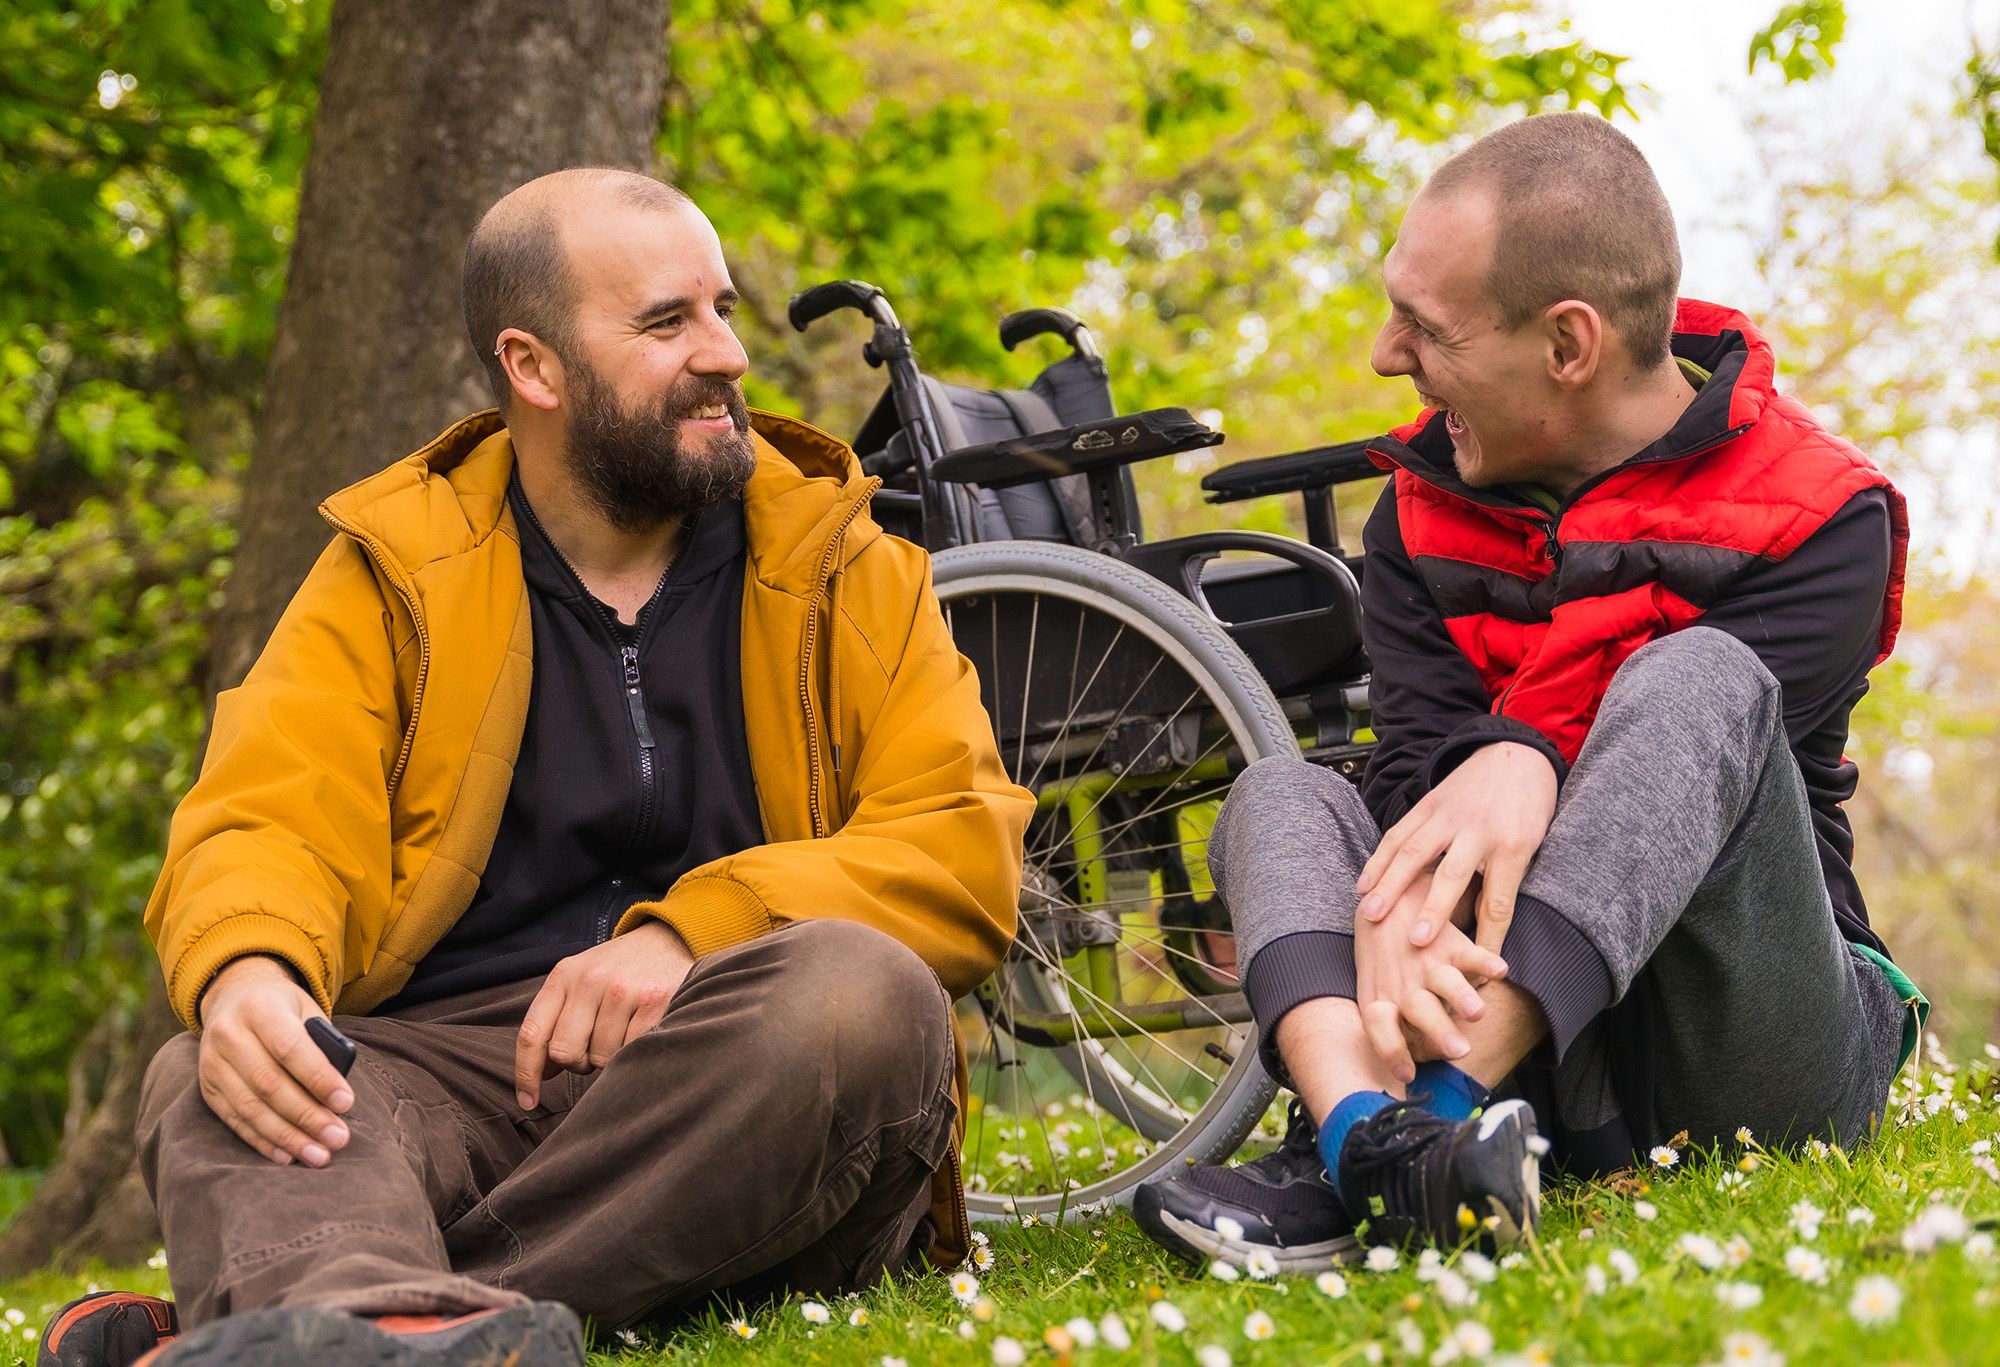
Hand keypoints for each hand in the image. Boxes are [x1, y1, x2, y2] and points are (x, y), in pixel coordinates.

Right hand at [196, 955, 353, 1166]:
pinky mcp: (206, 1088)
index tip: (346, 1103)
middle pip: (269, 1084)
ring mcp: (212, 1063)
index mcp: (258, 1007)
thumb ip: (322, 1044)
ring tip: (318, 1155)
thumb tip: (336, 1096)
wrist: (234, 998)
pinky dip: (263, 1141)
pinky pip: (235, 1121)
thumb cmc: (284, 1009)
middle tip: (338, 1138)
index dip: (318, 1078)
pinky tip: (287, 1156)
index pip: (290, 1048)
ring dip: (287, 1137)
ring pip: (250, 1108)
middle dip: (307, 1116)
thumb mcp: (306, 1010)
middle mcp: (228, 1034)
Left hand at [514, 920, 693, 1108]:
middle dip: (578, 1063)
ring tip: (624, 1035)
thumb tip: (544, 1073)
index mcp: (564, 975)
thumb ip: (558, 1022)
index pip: (533, 1033)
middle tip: (596, 1050)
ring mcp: (623, 989)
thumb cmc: (620, 971)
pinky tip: (643, 1032)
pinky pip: (631, 1051)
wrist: (670, 939)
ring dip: (611, 1058)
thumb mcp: (581, 983)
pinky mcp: (655, 1000)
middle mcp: (590, 979)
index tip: (528, 1101)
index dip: (527, 1074)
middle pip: (565, 1052)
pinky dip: (634, 1052)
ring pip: (601, 1057)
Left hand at [1354, 870, 1507, 1083]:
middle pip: (1418, 1010)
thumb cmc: (1380, 961)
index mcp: (1379, 998)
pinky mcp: (1448, 942)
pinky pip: (1469, 952)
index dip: (1390, 1050)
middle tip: (1457, 1050)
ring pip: (1444, 982)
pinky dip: (1484, 961)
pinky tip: (1500, 970)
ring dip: (1461, 997)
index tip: (1406, 1075)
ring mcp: (1426, 962)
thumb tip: (1406, 1073)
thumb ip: (1392, 1028)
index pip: (1379, 1028)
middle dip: (1437, 1031)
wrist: (1384, 900)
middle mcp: (1403, 984)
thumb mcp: (1375, 993)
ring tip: (1477, 1012)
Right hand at [1357, 741, 1557, 957]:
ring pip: (1414, 852)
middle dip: (1432, 910)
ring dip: (1390, 884)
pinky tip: (1364, 882)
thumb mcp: (1531, 848)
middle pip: (1451, 875)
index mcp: (1512, 846)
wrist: (1517, 754)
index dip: (1488, 937)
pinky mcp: (1428, 804)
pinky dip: (1379, 859)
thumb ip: (1503, 887)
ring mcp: (1449, 814)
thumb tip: (1486, 936)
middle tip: (1414, 940)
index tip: (1477, 967)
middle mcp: (1478, 829)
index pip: (1498, 900)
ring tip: (1371, 913)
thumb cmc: (1527, 809)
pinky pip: (1398, 833)